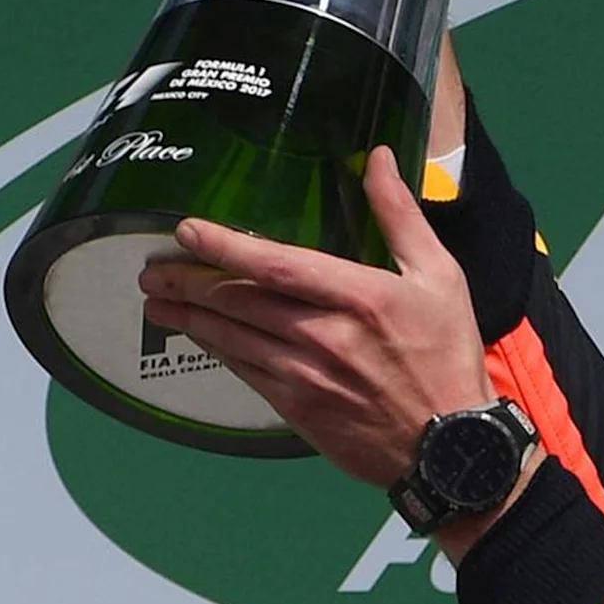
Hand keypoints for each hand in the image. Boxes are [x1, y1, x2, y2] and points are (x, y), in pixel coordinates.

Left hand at [137, 145, 500, 490]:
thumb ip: (400, 214)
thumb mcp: (440, 275)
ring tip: (157, 303)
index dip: (224, 246)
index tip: (187, 231)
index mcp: (359, 296)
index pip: (276, 265)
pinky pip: (243, 371)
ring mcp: (304, 375)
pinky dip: (216, 350)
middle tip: (153, 271)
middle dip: (188, 283)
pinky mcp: (296, 408)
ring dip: (189, 318)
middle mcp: (323, 335)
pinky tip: (199, 337)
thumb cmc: (447, 354)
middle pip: (239, 301)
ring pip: (231, 338)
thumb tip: (373, 157)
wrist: (450, 446)